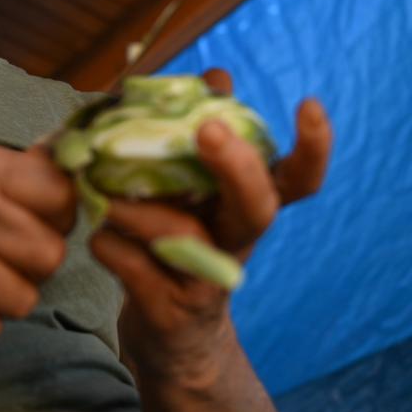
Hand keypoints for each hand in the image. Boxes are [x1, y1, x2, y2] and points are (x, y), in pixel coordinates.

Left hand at [90, 69, 332, 381]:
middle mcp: (236, 241)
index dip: (313, 148)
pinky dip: (110, 246)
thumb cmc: (178, 245)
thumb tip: (217, 74)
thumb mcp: (195, 192)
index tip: (310, 105)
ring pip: (182, 236)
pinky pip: (136, 269)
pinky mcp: (170, 312)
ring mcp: (207, 280)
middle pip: (258, 206)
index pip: (298, 180)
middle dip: (237, 166)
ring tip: (105, 198)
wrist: (169, 337)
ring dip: (139, 210)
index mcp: (245, 206)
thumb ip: (201, 136)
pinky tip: (98, 238)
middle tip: (210, 131)